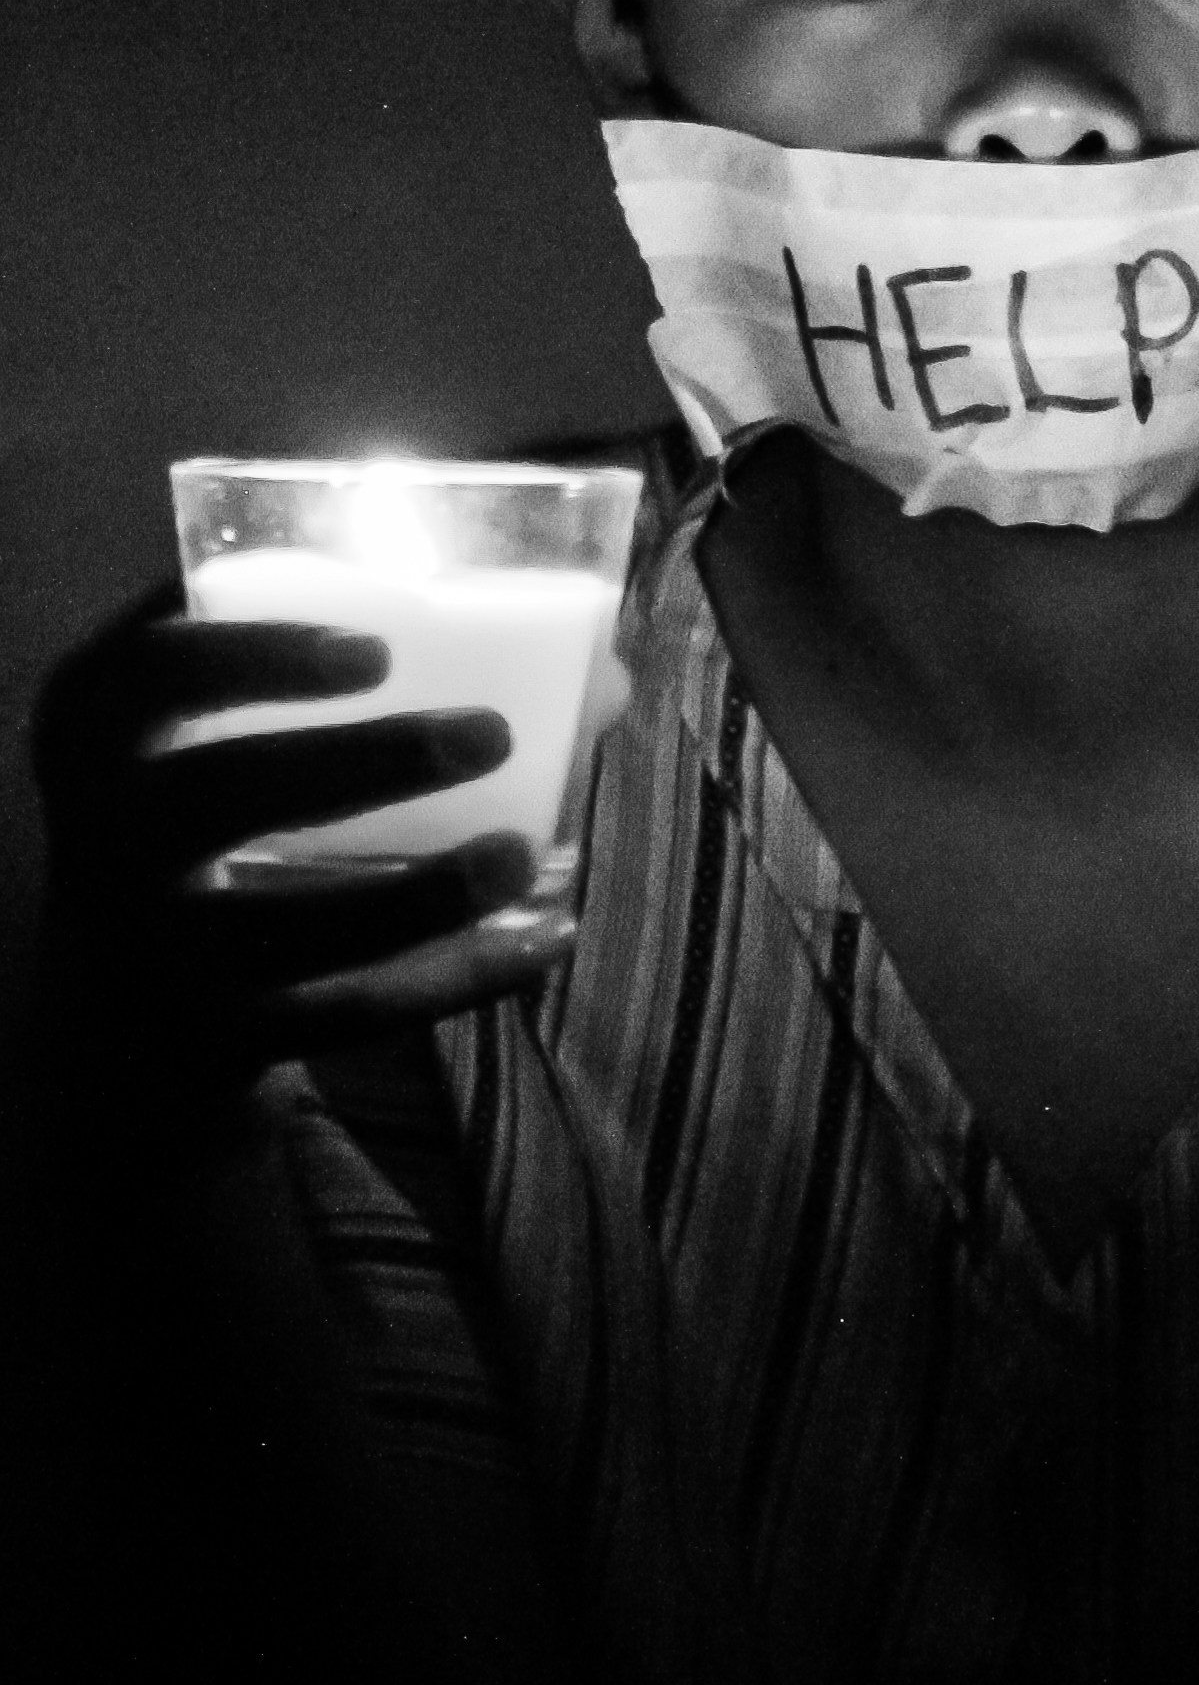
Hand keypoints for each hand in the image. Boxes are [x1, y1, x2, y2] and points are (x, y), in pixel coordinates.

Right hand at [32, 583, 609, 1114]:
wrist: (126, 998)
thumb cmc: (226, 799)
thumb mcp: (247, 728)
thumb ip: (388, 675)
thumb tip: (608, 674)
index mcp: (103, 726)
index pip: (154, 669)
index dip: (258, 652)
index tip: (378, 647)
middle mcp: (106, 837)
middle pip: (223, 793)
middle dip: (362, 761)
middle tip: (492, 731)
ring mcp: (151, 950)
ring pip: (288, 929)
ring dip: (418, 895)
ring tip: (522, 855)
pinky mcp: (213, 1037)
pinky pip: (341, 1016)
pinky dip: (451, 981)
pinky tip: (544, 940)